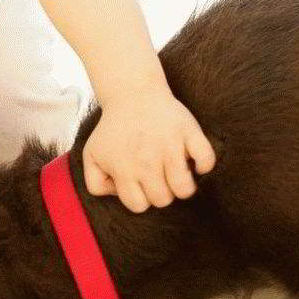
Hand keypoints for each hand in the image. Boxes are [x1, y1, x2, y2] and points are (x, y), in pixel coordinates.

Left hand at [82, 87, 216, 211]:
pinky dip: (204, 164)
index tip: (142, 183)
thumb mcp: (92, 155)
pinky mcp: (188, 132)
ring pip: (184, 189)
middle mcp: (146, 160)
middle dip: (162, 192)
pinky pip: (206, 159)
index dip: (141, 197)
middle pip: (163, 199)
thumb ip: (95, 183)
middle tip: (159, 175)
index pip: (139, 205)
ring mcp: (169, 146)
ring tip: (176, 171)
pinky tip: (193, 159)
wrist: (132, 93)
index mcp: (123, 168)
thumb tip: (119, 194)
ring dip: (183, 185)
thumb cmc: (114, 129)